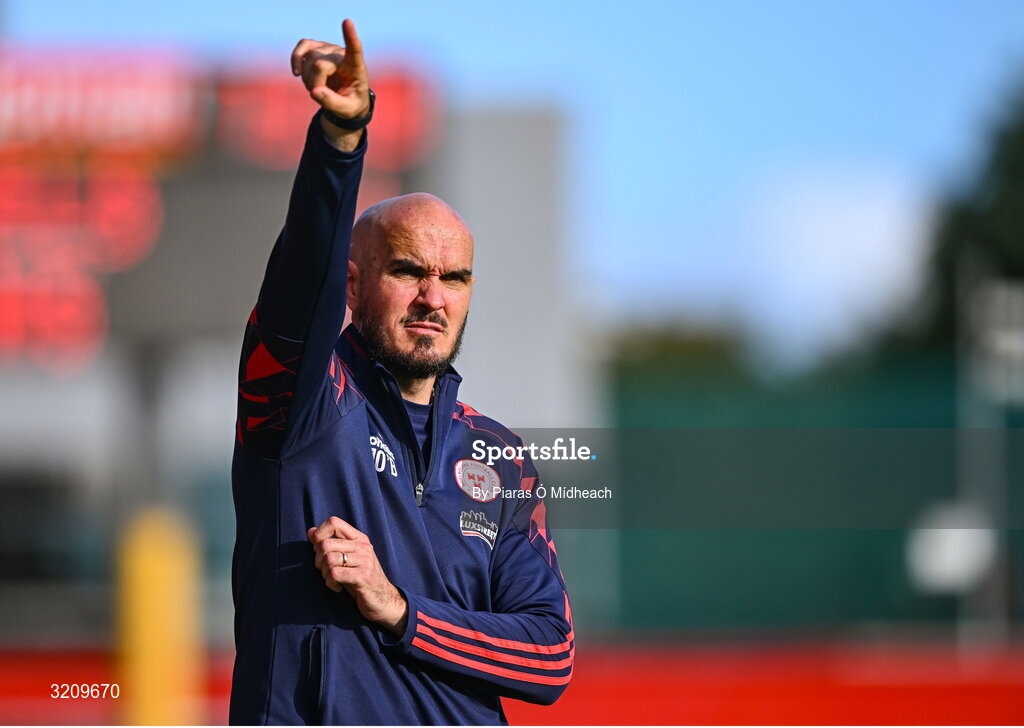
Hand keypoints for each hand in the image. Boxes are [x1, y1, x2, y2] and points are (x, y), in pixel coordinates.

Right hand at [291, 19, 370, 148]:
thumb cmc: (350, 103)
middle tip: (320, 96)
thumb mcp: (346, 110)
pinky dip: (296, 58)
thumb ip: (332, 103)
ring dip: (307, 78)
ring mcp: (329, 49)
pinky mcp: (318, 48)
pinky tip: (296, 72)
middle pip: (320, 64)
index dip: (350, 37)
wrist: (346, 99)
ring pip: (309, 58)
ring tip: (316, 88)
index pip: (355, 50)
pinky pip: (303, 46)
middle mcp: (342, 54)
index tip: (347, 22)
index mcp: (356, 68)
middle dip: (315, 84)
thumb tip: (315, 91)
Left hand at [307, 516, 408, 635]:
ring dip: (324, 573)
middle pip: (325, 544)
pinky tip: (337, 587)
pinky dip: (330, 583)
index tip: (318, 550)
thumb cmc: (361, 579)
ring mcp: (365, 561)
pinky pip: (334, 574)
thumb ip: (330, 544)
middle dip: (318, 560)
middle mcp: (363, 546)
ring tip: (332, 580)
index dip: (319, 534)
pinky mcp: (363, 576)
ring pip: (328, 559)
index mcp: (359, 538)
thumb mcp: (346, 558)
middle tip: (325, 571)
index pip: (334, 522)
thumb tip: (311, 531)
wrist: (384, 600)